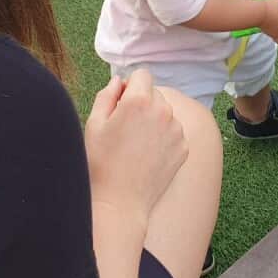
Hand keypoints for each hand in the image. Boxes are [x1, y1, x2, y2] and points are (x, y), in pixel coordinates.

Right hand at [85, 70, 187, 227]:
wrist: (120, 203)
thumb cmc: (101, 163)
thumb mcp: (94, 123)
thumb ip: (107, 95)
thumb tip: (119, 82)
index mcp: (139, 100)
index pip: (142, 75)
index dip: (130, 87)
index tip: (121, 103)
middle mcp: (163, 111)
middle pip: (155, 93)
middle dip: (142, 103)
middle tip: (125, 128)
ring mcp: (176, 130)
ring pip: (166, 113)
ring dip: (154, 120)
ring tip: (136, 145)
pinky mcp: (184, 148)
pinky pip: (174, 133)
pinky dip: (164, 138)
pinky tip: (147, 155)